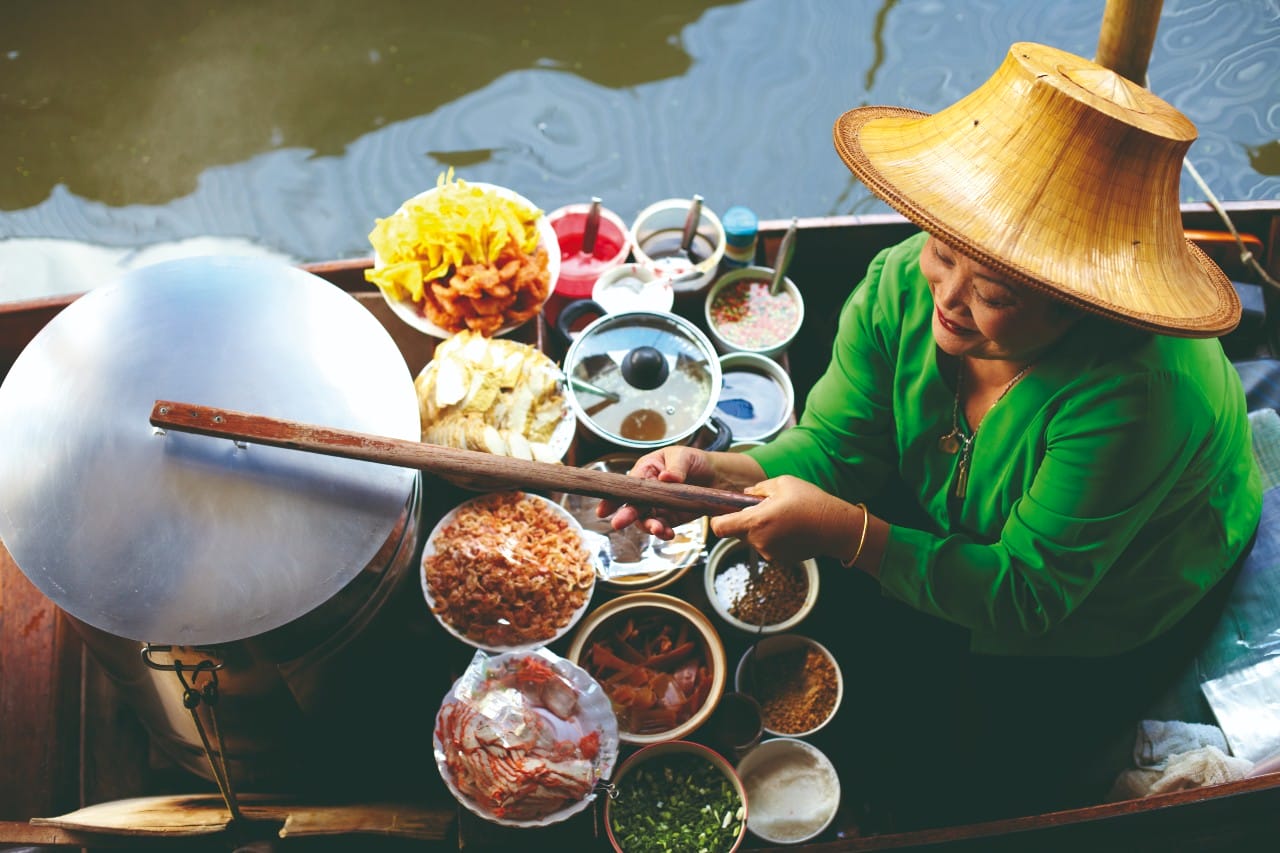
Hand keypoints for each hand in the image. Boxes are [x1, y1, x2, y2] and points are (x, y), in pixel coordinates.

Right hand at [597, 446, 761, 538]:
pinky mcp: (670, 518)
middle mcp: (647, 490)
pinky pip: (661, 527)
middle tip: (618, 523)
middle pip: (632, 504)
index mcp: (646, 470)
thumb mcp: (685, 456)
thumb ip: (676, 467)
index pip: (627, 485)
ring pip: (645, 519)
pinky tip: (667, 533)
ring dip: (648, 526)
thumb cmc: (695, 461)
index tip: (603, 509)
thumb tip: (667, 477)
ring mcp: (658, 506)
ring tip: (658, 529)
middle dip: (625, 514)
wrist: (717, 477)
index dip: (613, 497)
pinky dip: (663, 532)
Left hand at [710, 475, 863, 565]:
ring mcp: (769, 553)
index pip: (719, 528)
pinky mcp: (779, 560)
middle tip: (763, 508)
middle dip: (744, 521)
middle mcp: (759, 541)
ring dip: (759, 529)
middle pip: (736, 532)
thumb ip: (757, 489)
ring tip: (780, 517)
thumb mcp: (782, 483)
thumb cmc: (810, 501)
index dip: (716, 520)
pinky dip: (772, 538)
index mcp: (755, 521)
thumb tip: (745, 495)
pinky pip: (766, 547)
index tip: (722, 513)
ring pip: (752, 539)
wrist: (835, 527)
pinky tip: (789, 529)